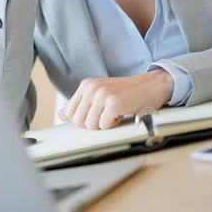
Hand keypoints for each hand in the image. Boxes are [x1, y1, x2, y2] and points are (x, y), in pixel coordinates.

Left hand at [58, 70, 173, 129]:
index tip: (97, 115)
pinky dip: (113, 125)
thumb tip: (61, 115)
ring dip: (105, 125)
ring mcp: (102, 94)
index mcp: (86, 85)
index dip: (84, 120)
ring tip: (115, 113)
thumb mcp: (100, 95)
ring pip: (90, 125)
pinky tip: (122, 113)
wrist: (151, 85)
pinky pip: (104, 126)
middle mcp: (92, 87)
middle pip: (78, 121)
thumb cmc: (127, 93)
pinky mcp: (114, 103)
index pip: (70, 112)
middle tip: (108, 114)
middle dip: (93, 124)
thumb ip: (81, 105)